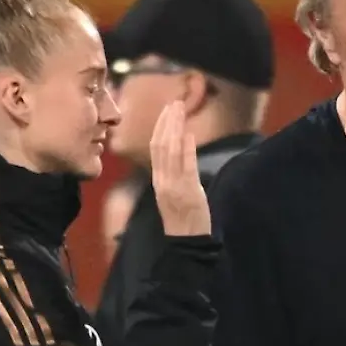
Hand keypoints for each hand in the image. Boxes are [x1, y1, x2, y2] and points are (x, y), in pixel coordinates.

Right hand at [150, 101, 210, 236]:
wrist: (185, 242)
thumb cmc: (183, 217)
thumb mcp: (173, 192)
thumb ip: (174, 172)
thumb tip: (181, 147)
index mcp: (158, 179)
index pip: (156, 147)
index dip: (160, 127)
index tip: (167, 110)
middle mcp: (162, 180)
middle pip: (161, 145)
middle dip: (168, 121)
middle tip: (175, 103)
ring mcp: (174, 186)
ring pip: (170, 152)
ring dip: (176, 129)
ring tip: (180, 111)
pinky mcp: (188, 192)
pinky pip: (186, 167)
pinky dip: (187, 149)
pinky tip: (189, 135)